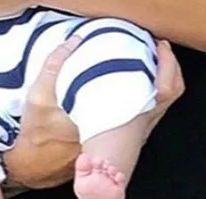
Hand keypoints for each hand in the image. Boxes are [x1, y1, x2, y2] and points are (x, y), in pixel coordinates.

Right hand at [4, 37, 185, 188]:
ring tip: (146, 53)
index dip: (166, 65)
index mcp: (116, 116)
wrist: (36, 164)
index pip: (160, 91)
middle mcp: (130, 128)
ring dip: (159, 77)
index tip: (157, 44)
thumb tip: (73, 41)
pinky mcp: (122, 137)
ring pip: (160, 105)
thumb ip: (54, 65)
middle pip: (169, 97)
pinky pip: (147, 109)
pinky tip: (130, 74)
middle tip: (158, 44)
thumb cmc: (38, 133)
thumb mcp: (38, 95)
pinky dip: (147, 88)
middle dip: (169, 67)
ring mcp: (129, 135)